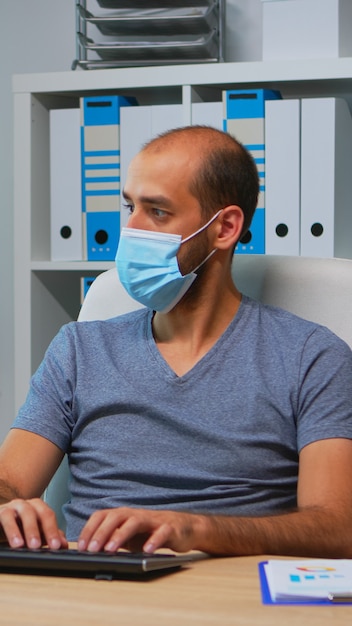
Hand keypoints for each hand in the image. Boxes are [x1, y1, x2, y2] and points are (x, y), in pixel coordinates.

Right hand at [0, 498, 67, 549]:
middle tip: (36, 546)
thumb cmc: (19, 527)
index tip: (56, 546)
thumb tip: (64, 544)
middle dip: (34, 530)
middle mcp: (23, 505)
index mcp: (37, 507)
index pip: (48, 515)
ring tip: (18, 545)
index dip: (52, 530)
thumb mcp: (36, 533)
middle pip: (32, 512)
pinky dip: (4, 530)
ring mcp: (9, 508)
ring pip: (10, 516)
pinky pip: (0, 518)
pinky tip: (5, 540)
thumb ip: (49, 536)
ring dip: (15, 530)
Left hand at [77, 507, 205, 553]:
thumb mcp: (128, 536)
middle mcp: (136, 514)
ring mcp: (153, 520)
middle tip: (91, 550)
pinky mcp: (170, 528)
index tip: (80, 546)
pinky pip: (161, 532)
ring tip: (111, 550)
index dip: (90, 529)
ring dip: (121, 535)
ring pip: (135, 522)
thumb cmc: (151, 533)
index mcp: (124, 515)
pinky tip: (147, 550)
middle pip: (115, 517)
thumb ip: (112, 540)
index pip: (102, 516)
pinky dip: (154, 540)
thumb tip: (90, 552)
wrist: (183, 528)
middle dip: (101, 532)